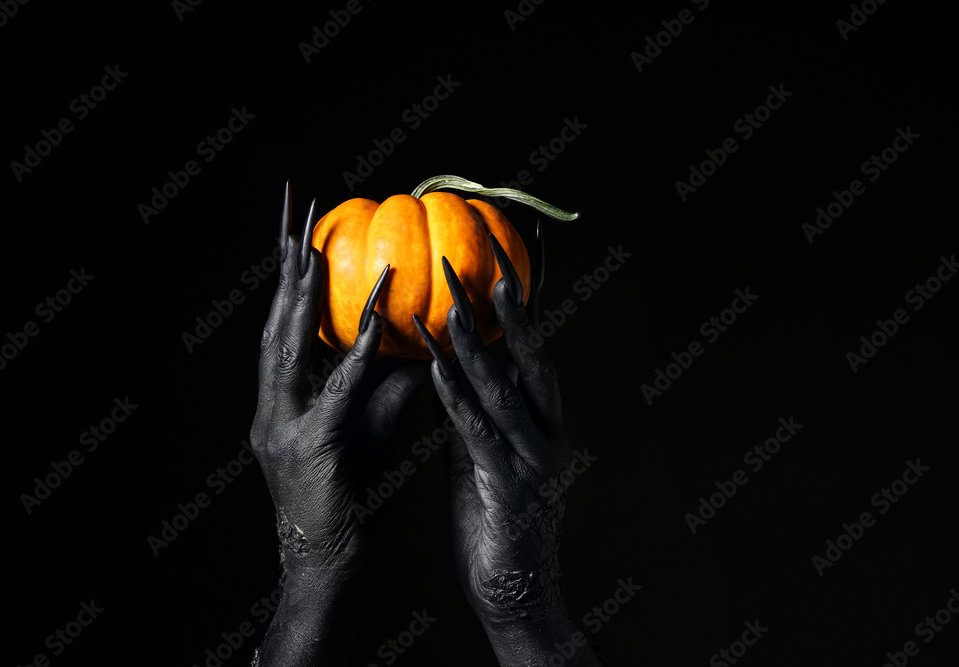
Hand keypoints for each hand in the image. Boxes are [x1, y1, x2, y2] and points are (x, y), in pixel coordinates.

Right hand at [249, 183, 423, 665]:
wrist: (326, 558)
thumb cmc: (350, 487)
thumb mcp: (365, 417)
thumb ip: (381, 371)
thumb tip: (417, 324)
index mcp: (283, 393)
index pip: (285, 320)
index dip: (289, 272)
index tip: (298, 223)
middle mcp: (271, 402)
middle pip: (275, 320)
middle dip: (283, 265)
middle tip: (296, 211)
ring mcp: (281, 425)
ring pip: (288, 346)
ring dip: (302, 293)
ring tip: (313, 244)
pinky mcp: (308, 447)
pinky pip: (335, 389)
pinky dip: (355, 350)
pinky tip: (376, 317)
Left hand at [414, 227, 600, 665]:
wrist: (515, 589)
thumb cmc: (494, 516)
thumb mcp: (484, 450)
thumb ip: (478, 407)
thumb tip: (453, 361)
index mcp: (542, 420)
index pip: (533, 352)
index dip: (524, 306)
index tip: (508, 258)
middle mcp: (547, 432)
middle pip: (531, 359)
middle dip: (511, 312)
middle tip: (487, 265)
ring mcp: (535, 460)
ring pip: (506, 391)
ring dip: (478, 346)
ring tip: (454, 305)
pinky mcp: (512, 489)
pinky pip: (479, 435)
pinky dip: (458, 398)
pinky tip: (436, 369)